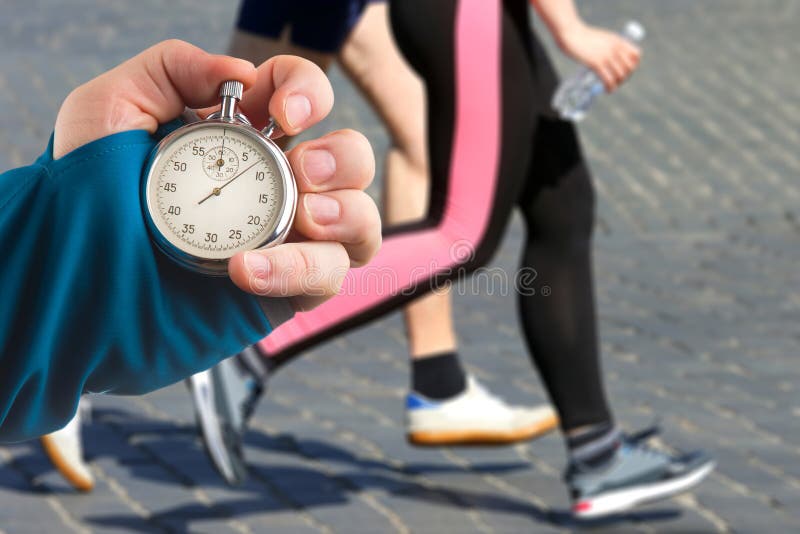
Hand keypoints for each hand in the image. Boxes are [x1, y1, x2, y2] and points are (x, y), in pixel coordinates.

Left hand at [54, 40, 379, 309]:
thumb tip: (239, 75)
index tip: (285, 114)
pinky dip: (299, 269)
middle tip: (303, 171)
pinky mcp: (287, 289)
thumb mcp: (111, 110)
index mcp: (244, 138)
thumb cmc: (86, 199)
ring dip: (346, 213)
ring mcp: (287, 239)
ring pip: (360, 220)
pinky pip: (328, 277)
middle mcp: (275, 185)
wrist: (75, 285)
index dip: (308, 92)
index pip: (302, 96)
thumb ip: (171, 69)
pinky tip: (248, 270)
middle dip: (341, 158)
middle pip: (350, 158)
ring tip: (306, 218)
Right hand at [556, 22, 640, 91]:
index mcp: (618, 40)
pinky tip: (607, 90)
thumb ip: (608, 46)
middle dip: (625, 77)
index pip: (636, 55)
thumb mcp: (602, 38)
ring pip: (621, 75)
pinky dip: (610, 87)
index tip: (626, 71)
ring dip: (617, 84)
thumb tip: (609, 58)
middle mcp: (615, 48)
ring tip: (611, 87)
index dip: (634, 65)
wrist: (571, 33)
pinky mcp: (596, 63)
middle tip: (617, 81)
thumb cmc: (582, 36)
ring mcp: (606, 56)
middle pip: (630, 68)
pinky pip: (608, 79)